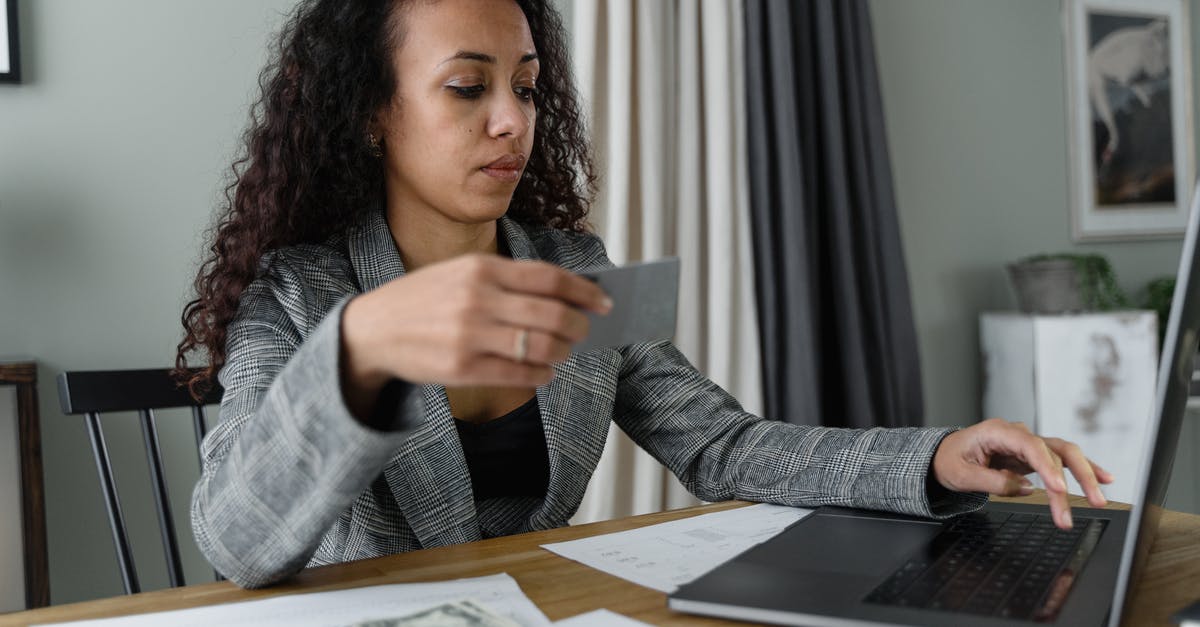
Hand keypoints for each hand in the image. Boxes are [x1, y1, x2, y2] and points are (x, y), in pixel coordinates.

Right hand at [340, 254, 610, 411]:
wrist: (372, 330)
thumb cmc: (424, 299)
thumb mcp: (460, 273)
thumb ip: (506, 279)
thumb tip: (563, 293)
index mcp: (481, 269)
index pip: (549, 277)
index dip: (584, 291)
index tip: (603, 300)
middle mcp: (477, 300)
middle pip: (552, 314)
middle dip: (578, 325)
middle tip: (584, 331)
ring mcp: (469, 335)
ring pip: (541, 347)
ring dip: (562, 352)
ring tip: (562, 351)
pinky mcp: (462, 368)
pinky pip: (520, 374)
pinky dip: (542, 374)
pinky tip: (544, 371)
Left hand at [931, 418, 1114, 528]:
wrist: (944, 455)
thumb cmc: (949, 460)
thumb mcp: (961, 475)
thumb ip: (992, 481)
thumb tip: (1025, 489)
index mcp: (997, 431)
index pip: (1031, 446)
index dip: (1048, 468)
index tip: (1059, 490)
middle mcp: (1017, 433)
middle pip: (1055, 449)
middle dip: (1077, 475)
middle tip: (1092, 502)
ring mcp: (1027, 444)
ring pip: (1064, 455)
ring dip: (1084, 477)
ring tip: (1099, 499)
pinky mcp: (1033, 456)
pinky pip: (1061, 462)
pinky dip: (1082, 470)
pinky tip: (1103, 478)